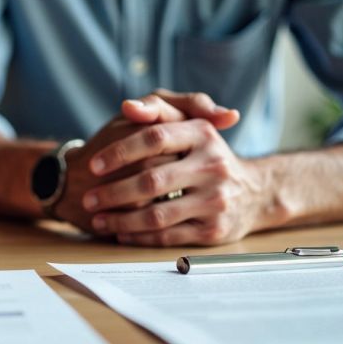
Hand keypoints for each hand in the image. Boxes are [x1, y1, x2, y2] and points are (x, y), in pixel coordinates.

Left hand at [54, 90, 240, 234]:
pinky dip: (139, 237)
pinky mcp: (214, 230)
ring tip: (98, 219)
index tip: (93, 165)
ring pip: (156, 215)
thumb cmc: (204, 154)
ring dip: (120, 220)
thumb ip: (157, 109)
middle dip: (113, 192)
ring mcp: (215, 200)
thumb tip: (127, 107)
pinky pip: (167, 236)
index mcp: (203, 134)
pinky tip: (120, 233)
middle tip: (88, 199)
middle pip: (151, 181)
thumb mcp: (188, 124)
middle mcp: (213, 166)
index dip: (119, 152)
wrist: (254, 192)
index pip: (154, 138)